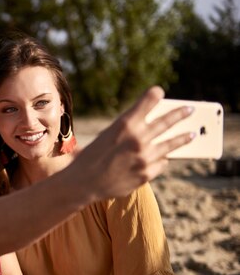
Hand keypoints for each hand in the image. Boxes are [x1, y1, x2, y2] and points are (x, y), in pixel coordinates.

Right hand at [73, 86, 193, 199]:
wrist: (84, 183)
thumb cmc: (92, 157)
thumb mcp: (106, 136)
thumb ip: (128, 130)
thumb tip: (150, 127)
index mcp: (125, 124)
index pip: (147, 101)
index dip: (154, 95)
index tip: (159, 92)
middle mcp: (137, 138)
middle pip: (166, 121)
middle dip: (180, 114)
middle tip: (190, 110)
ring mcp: (144, 157)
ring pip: (171, 144)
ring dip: (183, 138)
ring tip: (191, 134)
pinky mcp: (146, 173)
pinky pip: (160, 163)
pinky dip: (161, 160)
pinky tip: (163, 158)